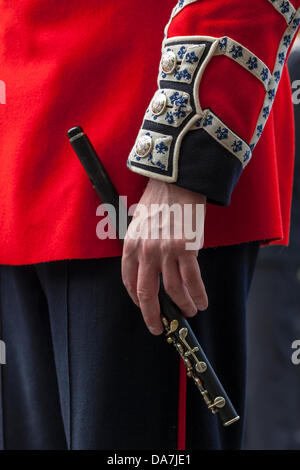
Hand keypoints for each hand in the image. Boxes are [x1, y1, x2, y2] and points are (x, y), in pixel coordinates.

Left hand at [121, 178, 207, 334]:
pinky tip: (202, 303)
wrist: (176, 180)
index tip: (145, 308)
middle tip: (159, 328)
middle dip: (153, 316)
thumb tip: (151, 269)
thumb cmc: (158, 200)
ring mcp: (165, 251)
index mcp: (130, 246)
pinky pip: (193, 281)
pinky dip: (198, 295)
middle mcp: (145, 252)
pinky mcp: (186, 248)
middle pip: (147, 293)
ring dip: (183, 306)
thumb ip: (141, 247)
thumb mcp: (138, 223)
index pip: (129, 282)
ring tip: (190, 312)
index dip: (137, 300)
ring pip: (174, 291)